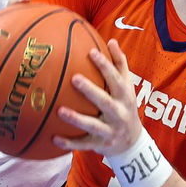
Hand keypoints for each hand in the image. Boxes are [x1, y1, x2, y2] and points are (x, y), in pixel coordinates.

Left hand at [53, 39, 142, 155]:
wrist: (132, 142)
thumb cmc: (125, 106)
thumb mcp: (127, 87)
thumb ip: (120, 64)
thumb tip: (112, 40)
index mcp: (125, 97)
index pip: (116, 79)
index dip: (105, 66)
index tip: (91, 52)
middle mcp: (119, 114)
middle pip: (105, 102)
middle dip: (91, 91)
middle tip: (74, 78)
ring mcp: (110, 131)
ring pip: (93, 126)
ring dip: (77, 119)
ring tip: (60, 111)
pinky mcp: (100, 145)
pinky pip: (83, 145)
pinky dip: (69, 143)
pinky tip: (53, 138)